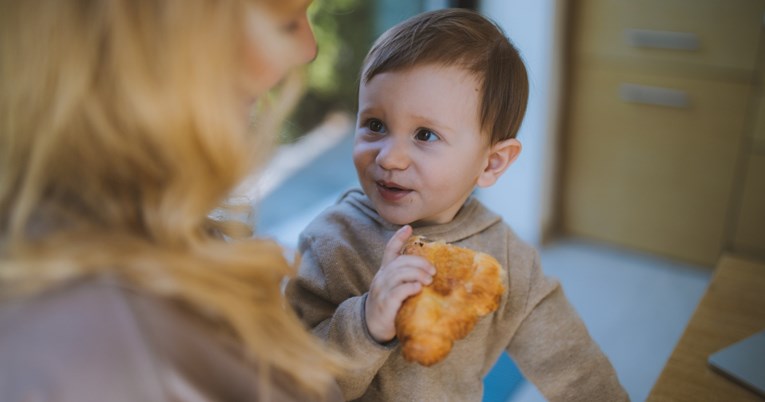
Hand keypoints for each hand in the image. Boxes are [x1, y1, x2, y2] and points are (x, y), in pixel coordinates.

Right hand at [365, 225, 434, 343]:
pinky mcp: (385, 304)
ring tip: (429, 280)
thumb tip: (431, 274)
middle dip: (419, 262)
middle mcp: (381, 278)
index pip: (390, 251)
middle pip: (400, 262)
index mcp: (385, 272)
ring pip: (399, 274)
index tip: (408, 228)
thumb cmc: (390, 306)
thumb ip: (407, 279)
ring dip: (417, 274)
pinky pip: (397, 291)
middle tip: (433, 271)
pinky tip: (418, 288)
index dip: (398, 238)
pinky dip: (409, 287)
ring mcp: (382, 290)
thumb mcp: (396, 289)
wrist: (372, 328)